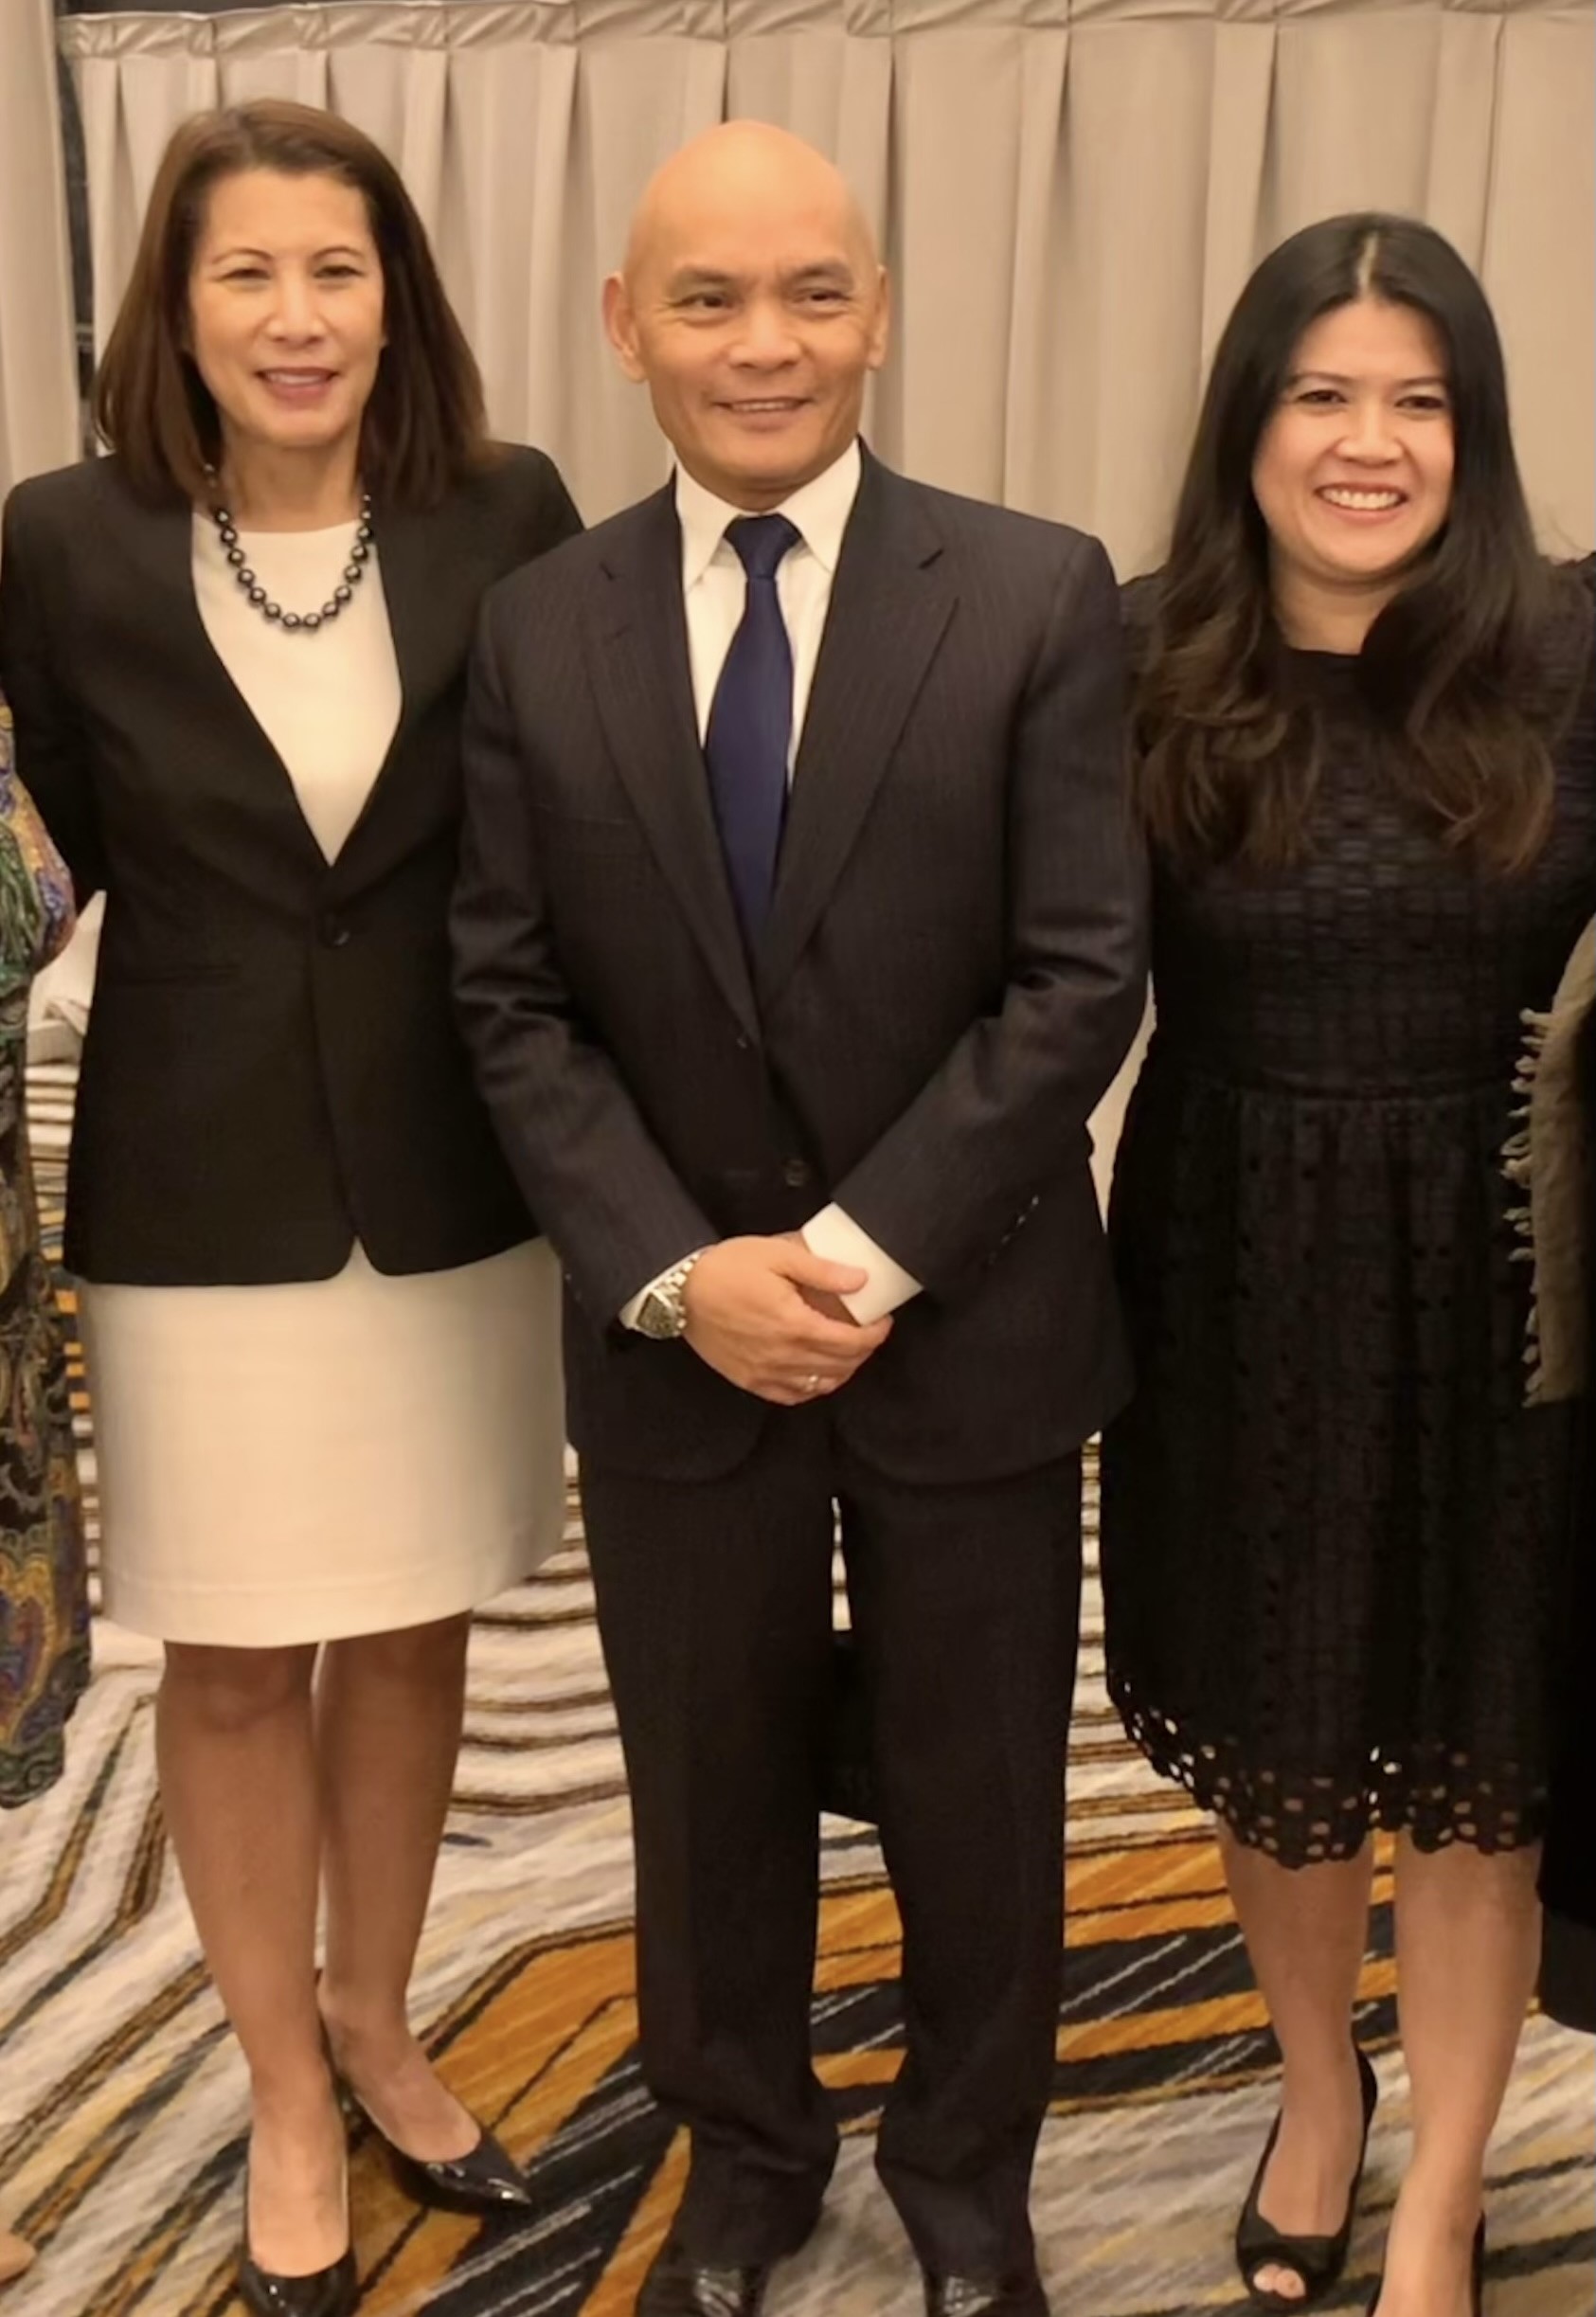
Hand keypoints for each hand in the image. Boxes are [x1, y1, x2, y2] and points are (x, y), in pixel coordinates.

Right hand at [682, 1237, 891, 1404]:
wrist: (679, 1292)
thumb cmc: (725, 1269)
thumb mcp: (776, 1255)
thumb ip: (821, 1269)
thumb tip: (859, 1280)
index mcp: (794, 1324)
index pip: (851, 1342)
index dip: (875, 1335)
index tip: (882, 1322)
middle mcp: (783, 1355)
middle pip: (840, 1365)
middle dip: (863, 1351)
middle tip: (868, 1333)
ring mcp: (765, 1372)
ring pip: (820, 1384)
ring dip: (842, 1370)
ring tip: (847, 1351)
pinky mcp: (749, 1380)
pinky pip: (792, 1395)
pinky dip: (813, 1387)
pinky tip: (818, 1372)